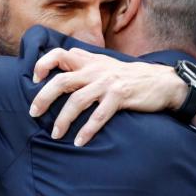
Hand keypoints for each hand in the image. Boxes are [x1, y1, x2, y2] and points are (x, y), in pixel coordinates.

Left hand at [29, 48, 187, 145]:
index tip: (34, 80)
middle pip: (61, 81)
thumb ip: (84, 64)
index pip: (58, 54)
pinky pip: (99, 115)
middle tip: (34, 113)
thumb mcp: (105, 64)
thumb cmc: (128, 77)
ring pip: (77, 101)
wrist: (161, 82)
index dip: (42, 65)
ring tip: (56, 134)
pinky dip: (87, 130)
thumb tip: (60, 70)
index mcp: (89, 61)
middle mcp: (95, 69)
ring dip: (63, 120)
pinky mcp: (120, 96)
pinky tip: (79, 141)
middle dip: (44, 98)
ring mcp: (107, 83)